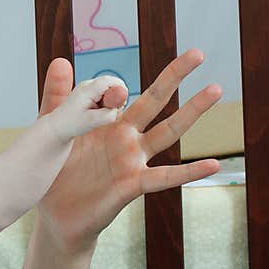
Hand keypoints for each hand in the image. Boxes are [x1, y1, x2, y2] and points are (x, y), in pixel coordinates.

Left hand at [36, 49, 221, 251]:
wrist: (53, 216)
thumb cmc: (55, 173)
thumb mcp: (52, 131)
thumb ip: (57, 99)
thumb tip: (61, 60)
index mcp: (104, 122)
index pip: (118, 93)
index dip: (112, 88)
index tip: (107, 90)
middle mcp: (124, 138)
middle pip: (153, 102)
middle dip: (173, 77)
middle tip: (198, 52)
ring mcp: (131, 160)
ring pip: (167, 132)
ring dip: (192, 112)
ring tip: (216, 89)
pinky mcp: (131, 186)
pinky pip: (164, 178)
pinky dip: (188, 172)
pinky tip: (212, 165)